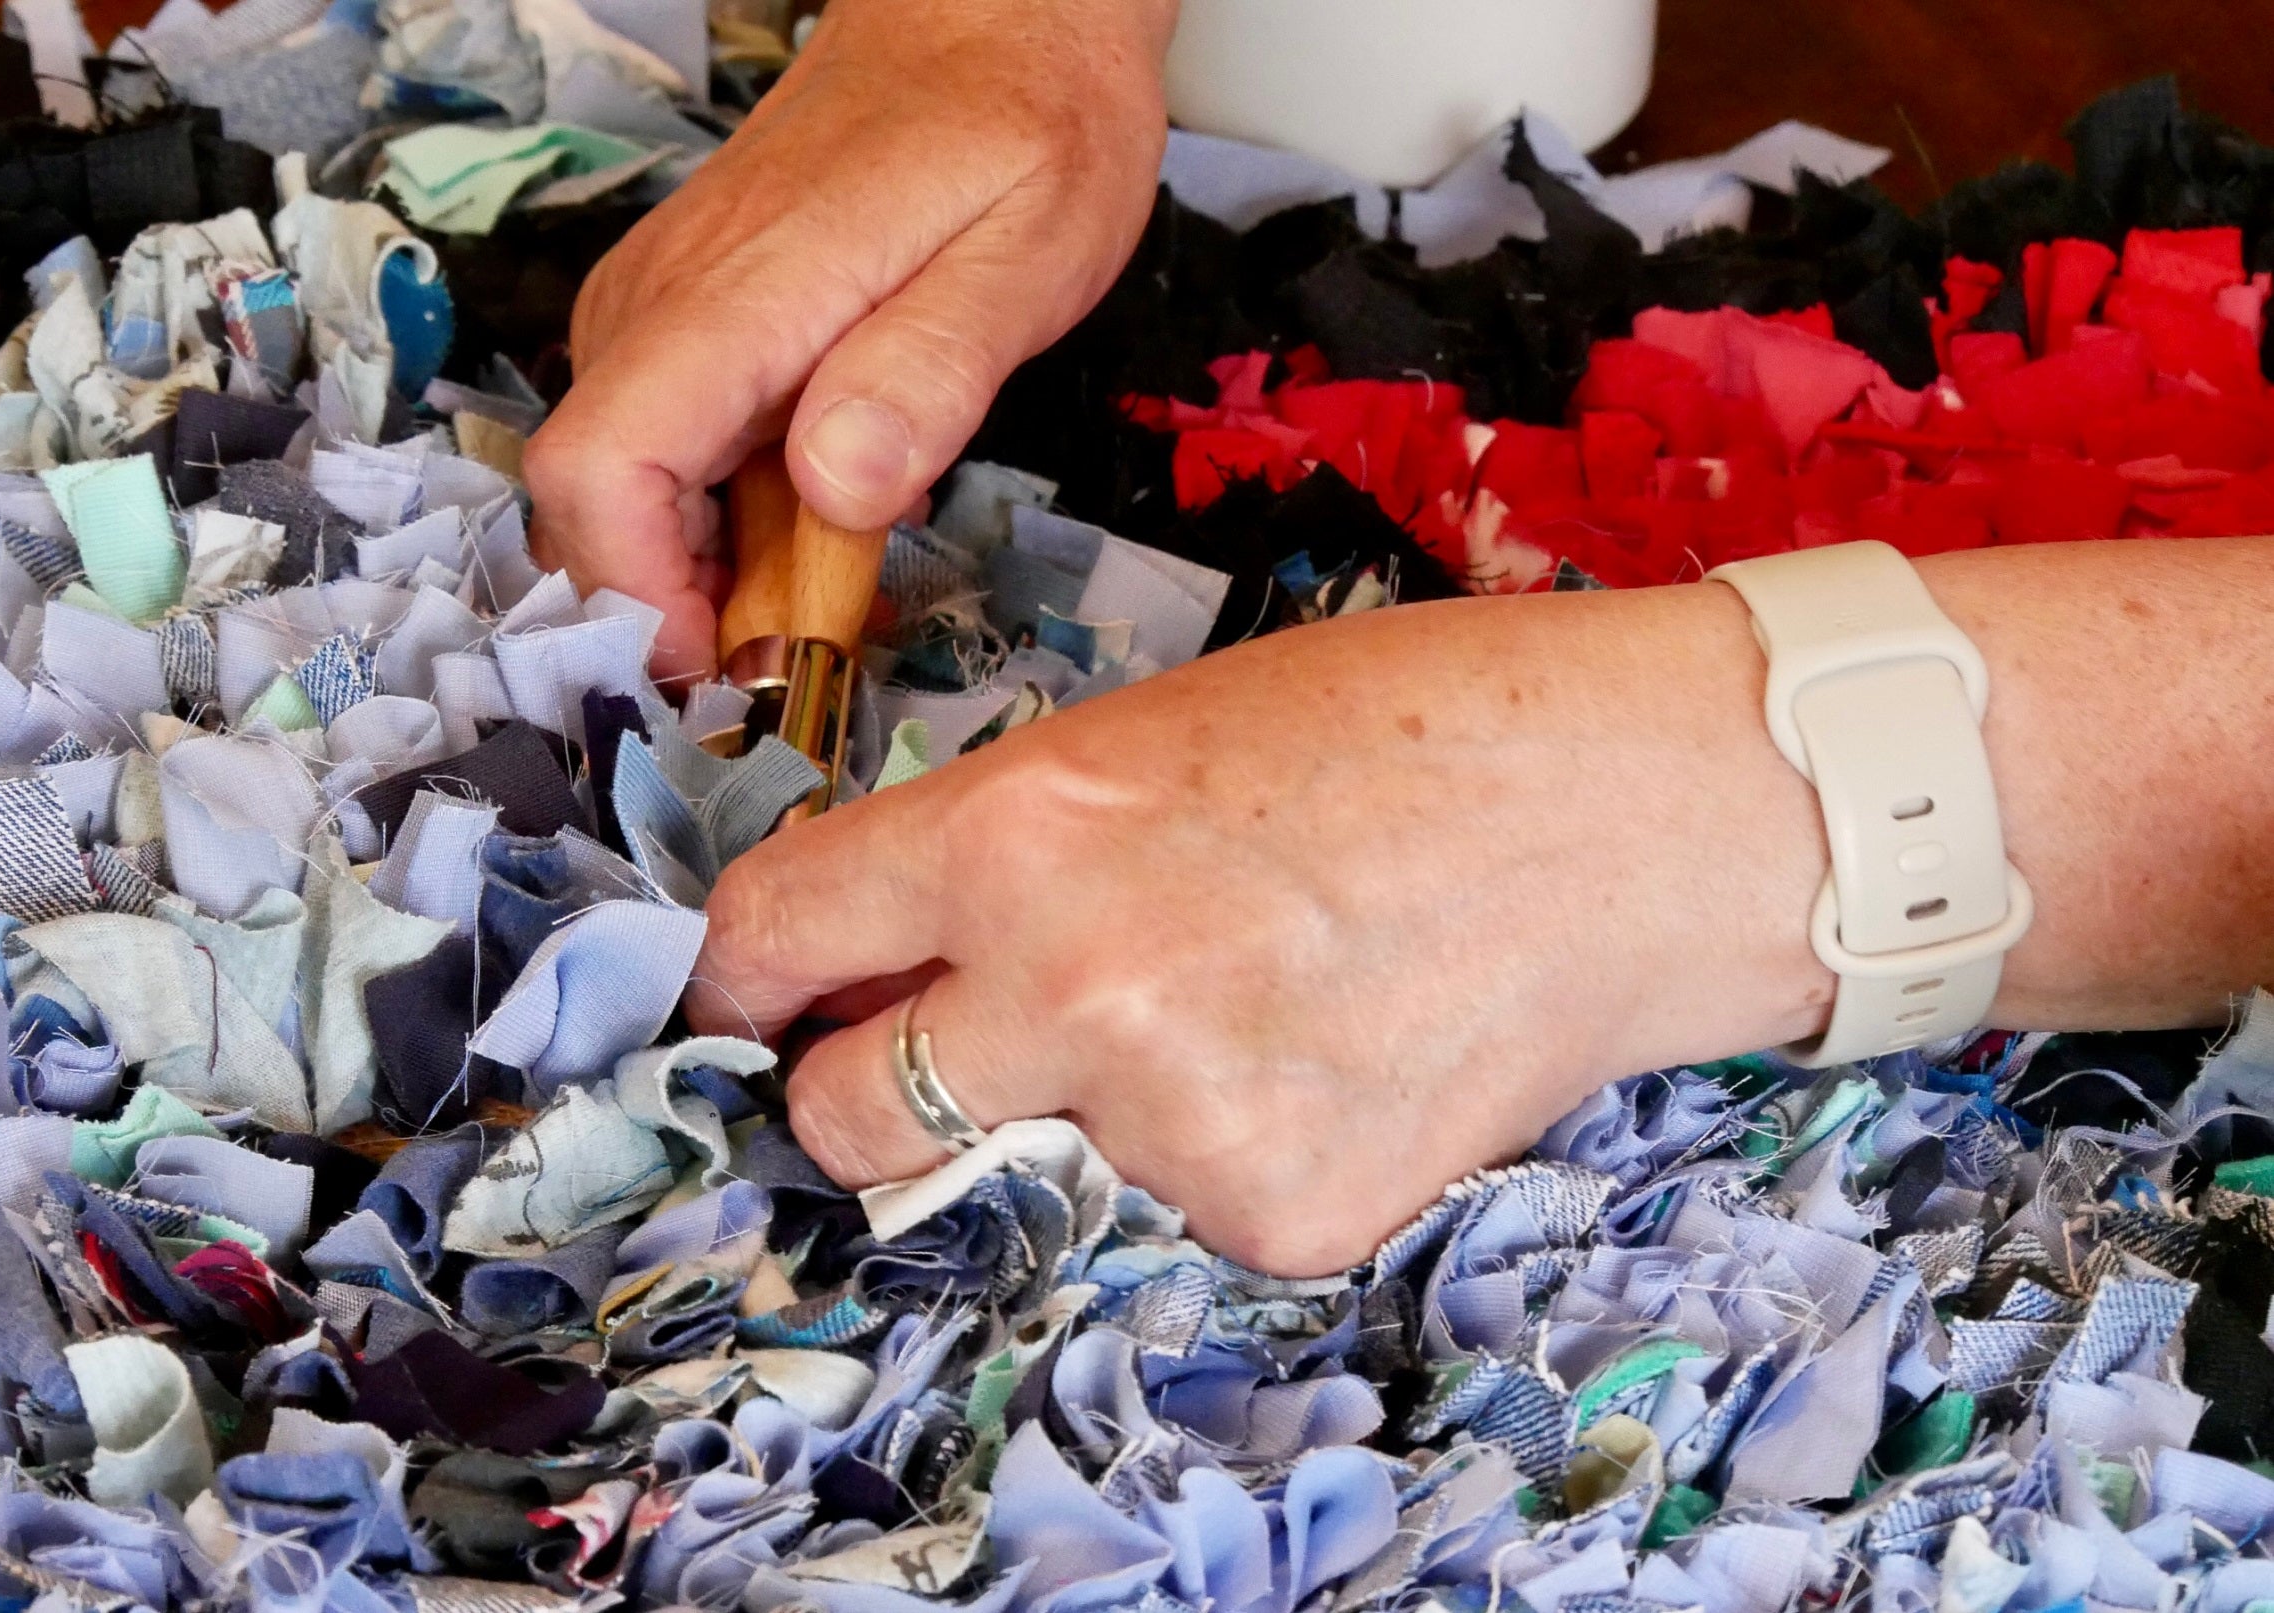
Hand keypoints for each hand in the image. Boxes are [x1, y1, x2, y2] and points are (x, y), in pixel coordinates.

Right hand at [521, 0, 1175, 678]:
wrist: (991, 13)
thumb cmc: (1023, 124)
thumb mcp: (1029, 254)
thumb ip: (930, 373)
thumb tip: (839, 486)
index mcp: (740, 295)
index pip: (600, 469)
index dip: (640, 594)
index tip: (730, 661)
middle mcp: (663, 299)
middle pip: (585, 500)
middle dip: (673, 604)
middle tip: (803, 640)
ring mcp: (657, 302)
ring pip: (616, 482)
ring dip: (700, 564)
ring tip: (827, 575)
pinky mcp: (677, 313)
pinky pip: (655, 443)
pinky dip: (716, 510)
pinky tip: (813, 507)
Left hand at [688, 583, 1839, 1273]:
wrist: (1636, 811)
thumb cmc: (1399, 731)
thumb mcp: (1147, 737)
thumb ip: (994, 852)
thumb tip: (881, 959)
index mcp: (1015, 832)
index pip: (769, 935)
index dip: (742, 977)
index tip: (754, 1002)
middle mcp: (1067, 988)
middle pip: (839, 1111)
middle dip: (858, 1084)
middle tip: (940, 1049)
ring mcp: (1173, 1120)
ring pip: (1022, 1163)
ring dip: (1076, 1112)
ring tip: (1233, 1011)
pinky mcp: (1276, 1214)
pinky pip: (1174, 1209)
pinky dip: (1221, 1154)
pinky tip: (1322, 1064)